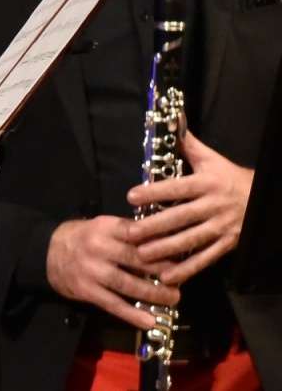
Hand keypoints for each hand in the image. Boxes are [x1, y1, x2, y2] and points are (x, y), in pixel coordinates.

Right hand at [46, 216, 178, 328]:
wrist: (46, 253)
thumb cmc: (82, 238)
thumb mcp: (102, 227)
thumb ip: (128, 234)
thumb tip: (164, 241)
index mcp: (104, 227)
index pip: (137, 233)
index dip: (160, 242)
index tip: (181, 250)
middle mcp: (98, 247)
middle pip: (136, 259)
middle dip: (163, 270)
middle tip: (183, 278)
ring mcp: (91, 270)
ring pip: (128, 284)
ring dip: (154, 294)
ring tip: (174, 299)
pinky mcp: (86, 290)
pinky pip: (113, 304)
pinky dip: (132, 315)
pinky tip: (149, 321)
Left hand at [125, 127, 252, 283]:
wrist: (263, 199)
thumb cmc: (229, 177)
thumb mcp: (210, 159)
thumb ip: (187, 143)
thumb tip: (169, 119)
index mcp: (207, 183)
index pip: (177, 188)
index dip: (154, 192)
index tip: (131, 196)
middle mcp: (214, 206)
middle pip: (181, 217)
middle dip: (155, 226)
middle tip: (131, 233)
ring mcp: (222, 227)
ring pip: (191, 240)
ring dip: (166, 249)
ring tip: (143, 255)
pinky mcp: (228, 244)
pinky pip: (206, 258)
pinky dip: (188, 268)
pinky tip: (168, 276)